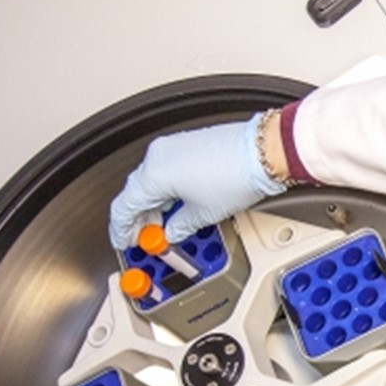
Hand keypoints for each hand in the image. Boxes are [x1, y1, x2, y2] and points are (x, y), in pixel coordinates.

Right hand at [108, 113, 285, 248]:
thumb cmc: (238, 176)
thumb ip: (180, 227)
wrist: (263, 151)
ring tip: (163, 225)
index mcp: (154, 174)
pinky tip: (176, 204)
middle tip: (144, 238)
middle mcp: (158, 156)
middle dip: (138, 218)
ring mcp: (172, 146)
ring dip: (153, 204)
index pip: (124, 207)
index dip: (121, 229)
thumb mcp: (204, 214)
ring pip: (150, 181)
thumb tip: (172, 232)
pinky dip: (165, 189)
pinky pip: (165, 169)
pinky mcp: (186, 143)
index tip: (124, 242)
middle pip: (136, 193)